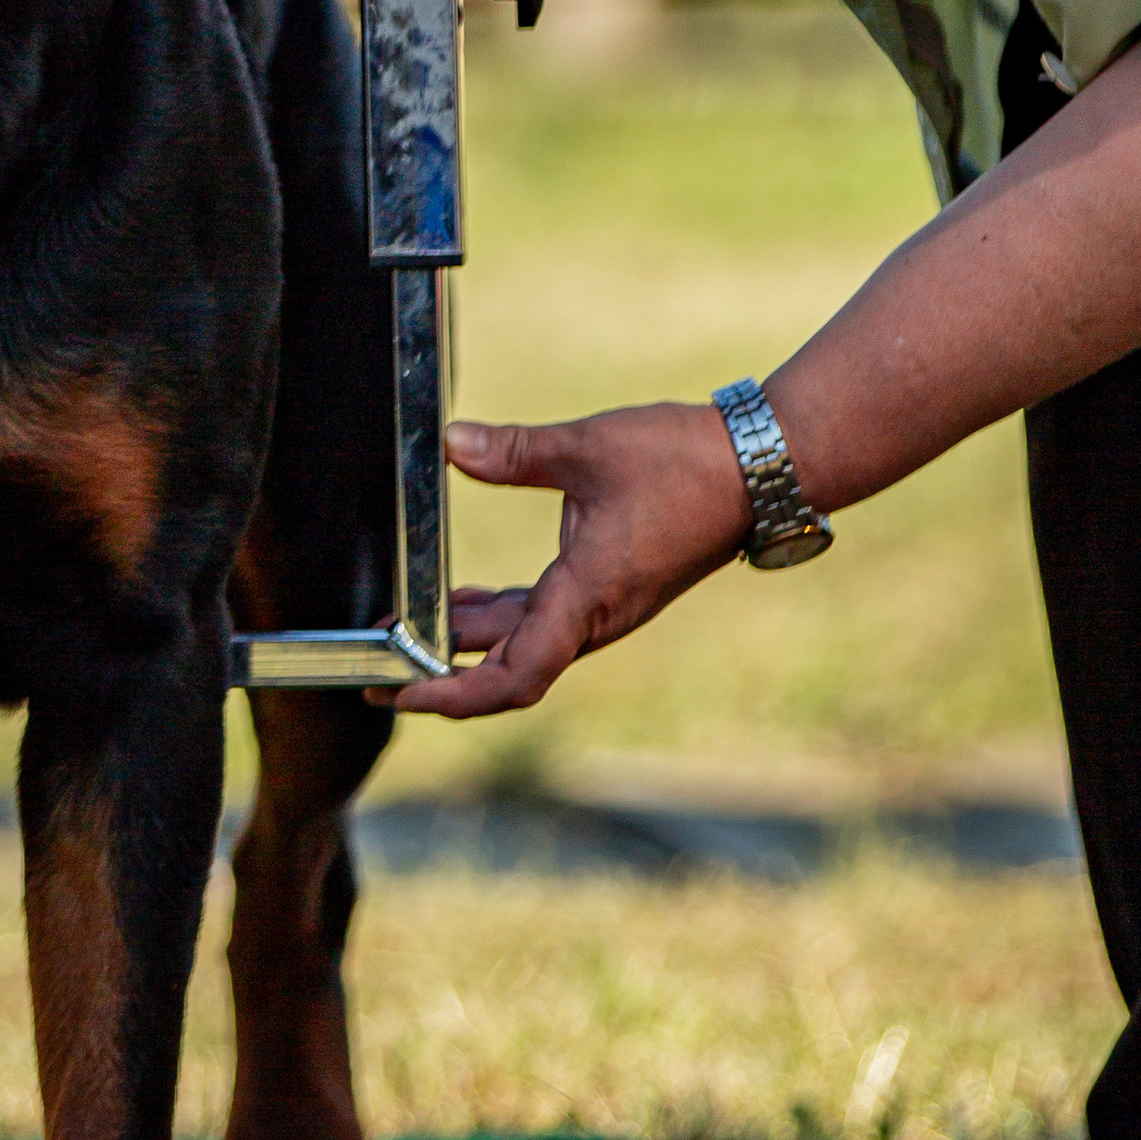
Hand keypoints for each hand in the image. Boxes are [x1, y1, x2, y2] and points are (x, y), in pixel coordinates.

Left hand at [398, 402, 751, 717]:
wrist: (763, 466)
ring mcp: (607, 608)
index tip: (400, 691)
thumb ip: (515, 451)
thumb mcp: (589, 447)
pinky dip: (501, 618)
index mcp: (588, 596)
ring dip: (468, 643)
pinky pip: (546, 621)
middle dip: (440, 672)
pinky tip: (467, 598)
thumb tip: (450, 443)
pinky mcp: (613, 590)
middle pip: (508, 670)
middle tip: (377, 660)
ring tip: (408, 629)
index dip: (452, 696)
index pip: (513, 677)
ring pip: (525, 645)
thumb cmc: (684, 460)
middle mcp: (597, 617)